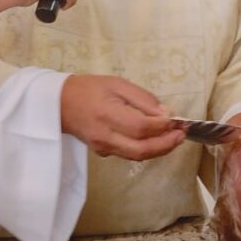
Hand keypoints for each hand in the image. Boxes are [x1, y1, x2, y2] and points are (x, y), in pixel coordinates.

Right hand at [61, 75, 185, 160]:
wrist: (58, 103)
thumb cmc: (89, 89)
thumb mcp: (118, 84)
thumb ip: (143, 99)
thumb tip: (166, 114)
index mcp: (106, 115)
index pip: (141, 128)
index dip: (162, 127)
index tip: (178, 120)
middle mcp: (105, 136)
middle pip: (142, 149)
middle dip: (167, 144)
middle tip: (183, 134)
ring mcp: (103, 148)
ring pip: (138, 156)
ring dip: (161, 149)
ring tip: (176, 137)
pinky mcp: (104, 153)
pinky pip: (131, 154)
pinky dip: (149, 149)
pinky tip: (159, 140)